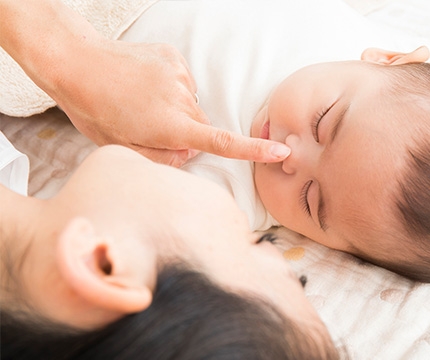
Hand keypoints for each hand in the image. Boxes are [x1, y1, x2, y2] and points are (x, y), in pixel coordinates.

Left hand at [52, 38, 290, 166]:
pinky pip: (184, 83)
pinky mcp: (174, 58)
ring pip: (192, 105)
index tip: (280, 152)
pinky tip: (146, 86)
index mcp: (170, 126)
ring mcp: (179, 76)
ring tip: (142, 103)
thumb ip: (164, 158)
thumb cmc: (96, 111)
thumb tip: (189, 152)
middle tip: (151, 128)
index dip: (253, 150)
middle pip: (202, 126)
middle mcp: (181, 100)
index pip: (222, 143)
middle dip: (186, 133)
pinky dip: (170, 89)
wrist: (78, 63)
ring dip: (176, 109)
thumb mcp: (124, 149)